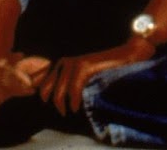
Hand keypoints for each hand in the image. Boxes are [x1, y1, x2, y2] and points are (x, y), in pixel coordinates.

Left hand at [36, 39, 151, 114]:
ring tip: (69, 112)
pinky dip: (74, 101)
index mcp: (62, 64)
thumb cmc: (105, 70)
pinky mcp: (84, 65)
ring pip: (59, 93)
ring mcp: (74, 63)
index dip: (42, 93)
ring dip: (62, 105)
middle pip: (45, 89)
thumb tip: (56, 101)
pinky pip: (73, 90)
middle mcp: (65, 62)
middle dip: (53, 103)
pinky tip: (76, 107)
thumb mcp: (83, 77)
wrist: (125, 55)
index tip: (51, 103)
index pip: (41, 81)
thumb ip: (68, 85)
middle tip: (63, 112)